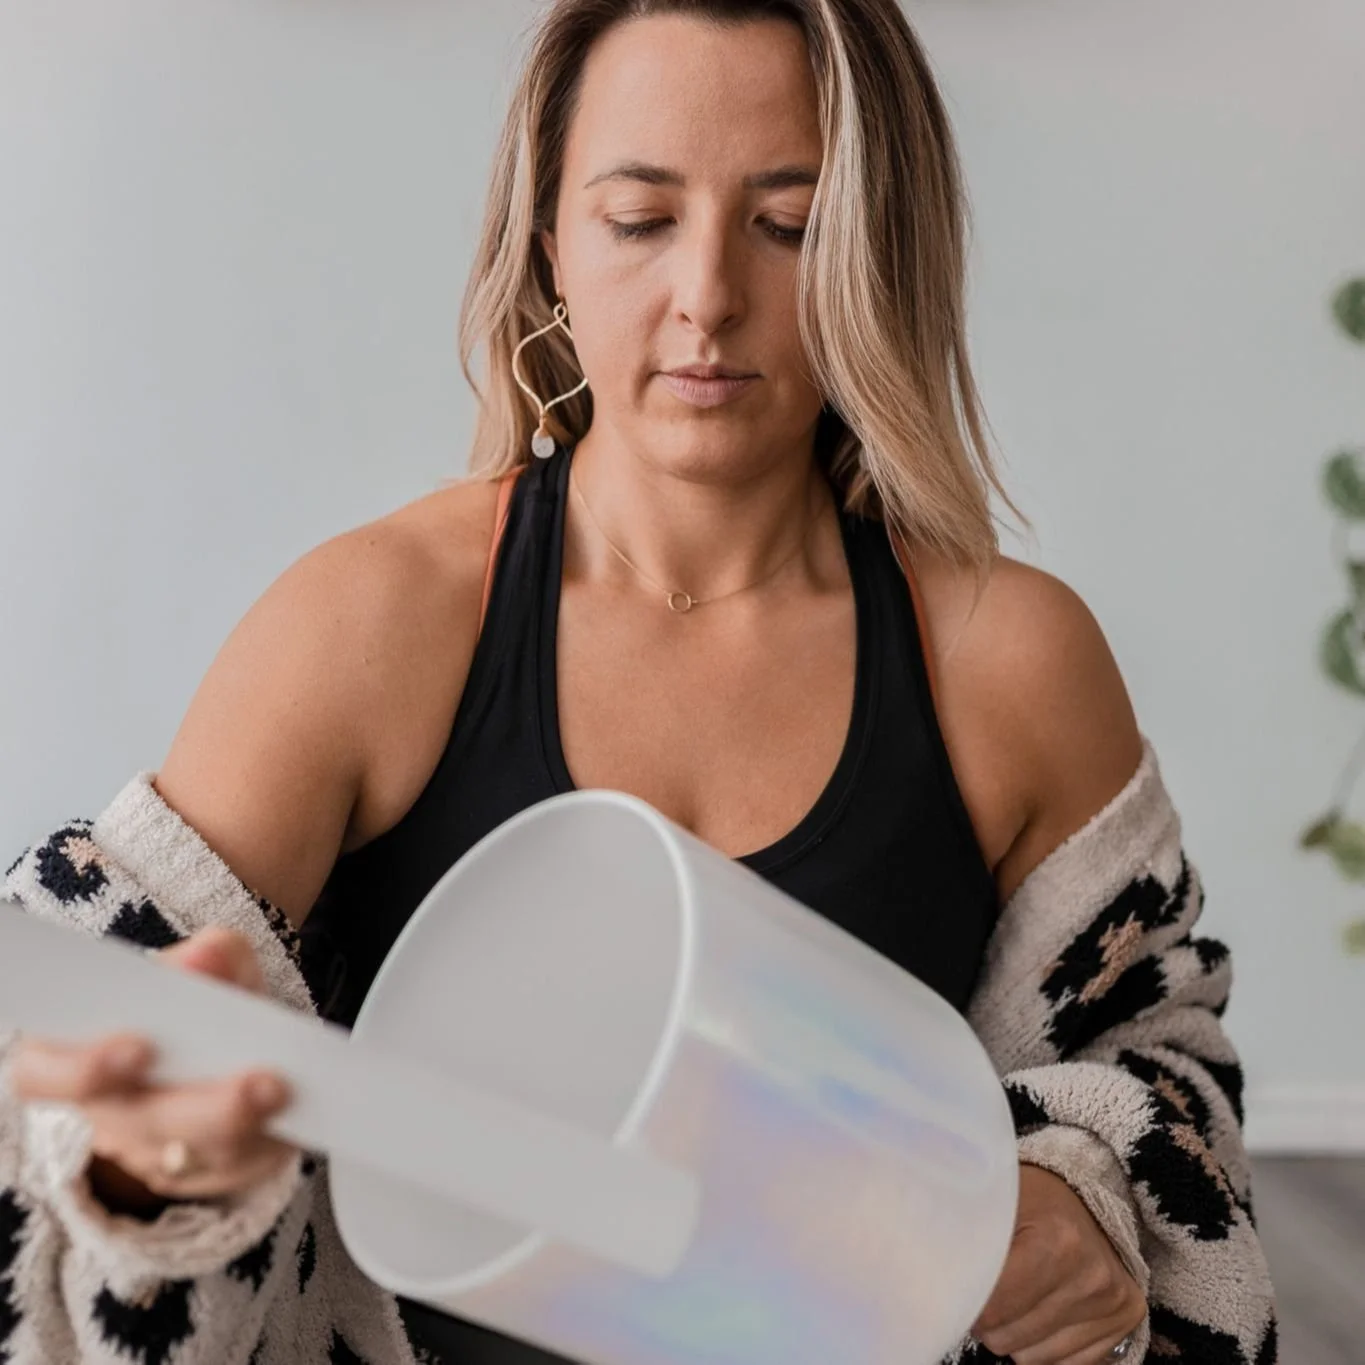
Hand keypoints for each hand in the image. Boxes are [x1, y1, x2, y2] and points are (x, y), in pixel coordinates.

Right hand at [10, 926, 296, 1212]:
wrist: (226, 1055)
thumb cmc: (201, 1007)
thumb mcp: (210, 968)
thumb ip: (210, 956)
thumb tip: (207, 956)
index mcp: (79, 1053)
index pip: (43, 1074)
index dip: (78, 1069)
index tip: (138, 1048)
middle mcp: (107, 1112)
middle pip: (136, 1123)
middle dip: (201, 1107)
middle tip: (258, 1083)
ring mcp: (152, 1152)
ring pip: (190, 1155)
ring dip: (242, 1126)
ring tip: (283, 1092)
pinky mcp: (205, 1176)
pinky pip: (234, 1171)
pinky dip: (267, 1142)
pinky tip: (294, 1115)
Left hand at [971, 1163, 1146, 1363]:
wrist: (1085, 1190)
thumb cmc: (1029, 1195)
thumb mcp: (993, 1199)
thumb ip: (961, 1234)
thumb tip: (922, 1269)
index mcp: (1058, 1242)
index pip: (993, 1308)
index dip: (965, 1301)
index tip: (956, 1285)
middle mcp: (1094, 1277)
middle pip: (1008, 1338)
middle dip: (988, 1320)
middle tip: (986, 1287)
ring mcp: (1114, 1302)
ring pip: (1034, 1358)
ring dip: (1014, 1334)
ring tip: (1014, 1296)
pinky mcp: (1127, 1319)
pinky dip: (1042, 1345)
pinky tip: (1040, 1310)